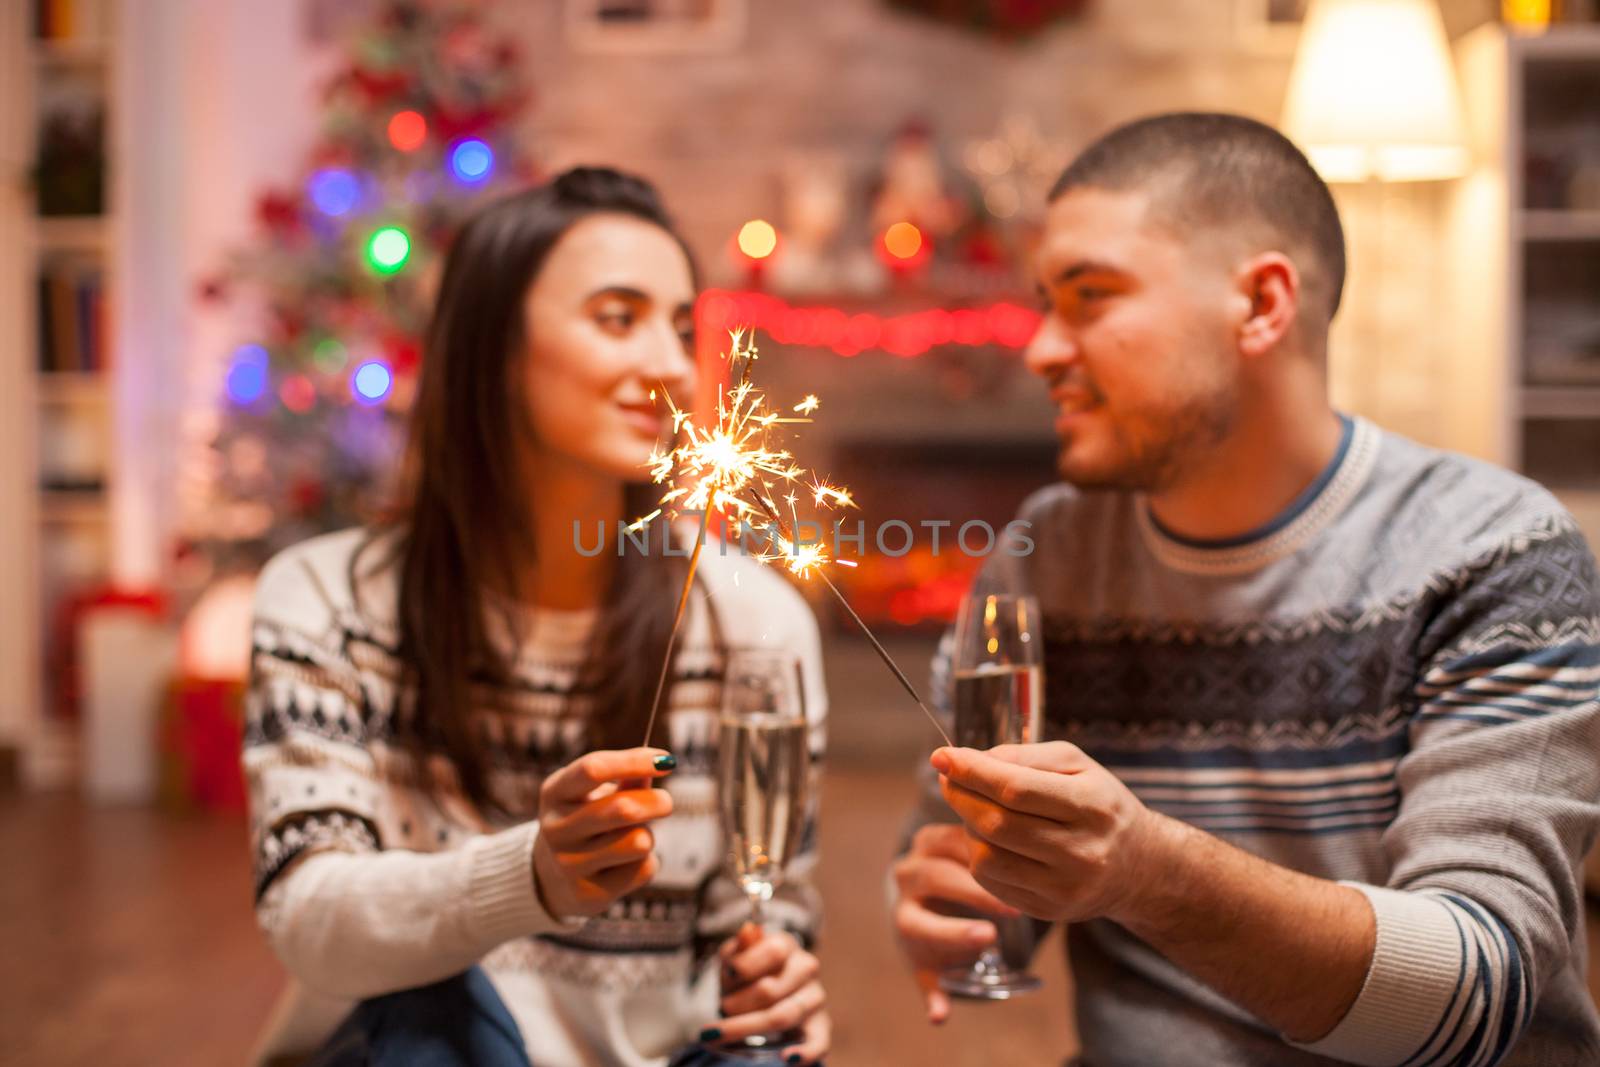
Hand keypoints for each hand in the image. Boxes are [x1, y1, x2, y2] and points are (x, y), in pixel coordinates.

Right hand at [532, 748, 675, 919]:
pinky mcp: (589, 895)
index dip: (634, 761)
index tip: (666, 760)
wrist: (551, 877)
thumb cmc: (583, 821)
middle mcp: (556, 829)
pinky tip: (624, 864)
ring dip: (648, 836)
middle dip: (657, 802)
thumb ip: (625, 780)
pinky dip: (644, 863)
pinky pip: (641, 870)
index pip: (593, 769)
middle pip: (624, 809)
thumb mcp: (592, 794)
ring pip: (639, 842)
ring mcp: (569, 865)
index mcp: (554, 793)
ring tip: (634, 837)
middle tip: (665, 801)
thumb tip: (660, 764)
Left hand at [711, 923, 830, 1063]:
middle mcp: (806, 969)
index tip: (727, 975)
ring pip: (782, 1016)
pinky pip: (819, 1043)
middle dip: (736, 1004)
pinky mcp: (820, 1027)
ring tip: (717, 1034)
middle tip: (721, 1008)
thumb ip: (739, 948)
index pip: (774, 951)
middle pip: (770, 990)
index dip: (746, 965)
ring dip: (744, 1027)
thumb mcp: (735, 957)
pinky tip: (788, 1058)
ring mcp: (815, 999)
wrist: (760, 995)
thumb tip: (748, 931)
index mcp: (787, 945)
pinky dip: (805, 1053)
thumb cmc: (745, 974)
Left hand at [891, 822, 1023, 1023]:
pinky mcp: (932, 832)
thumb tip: (938, 1017)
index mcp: (905, 920)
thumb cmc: (931, 944)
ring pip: (948, 844)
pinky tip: (1016, 844)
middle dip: (977, 893)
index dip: (956, 934)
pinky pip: (958, 826)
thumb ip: (937, 991)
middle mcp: (905, 881)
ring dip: (986, 857)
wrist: (914, 902)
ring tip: (1022, 870)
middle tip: (1014, 907)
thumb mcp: (931, 970)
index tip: (991, 939)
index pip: (924, 927)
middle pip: (938, 880)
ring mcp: (917, 852)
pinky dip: (984, 835)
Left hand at [932, 742, 1160, 924]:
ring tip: (975, 809)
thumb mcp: (1076, 765)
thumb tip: (970, 760)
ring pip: (987, 857)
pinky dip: (979, 855)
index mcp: (1092, 806)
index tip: (942, 756)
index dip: (972, 771)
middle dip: (961, 796)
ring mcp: (1064, 888)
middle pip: (997, 824)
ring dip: (968, 827)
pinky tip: (989, 838)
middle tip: (949, 779)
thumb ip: (1024, 756)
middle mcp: (1081, 852)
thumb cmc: (1100, 804)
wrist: (1138, 866)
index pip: (1016, 789)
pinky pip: (991, 882)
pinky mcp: (1048, 911)